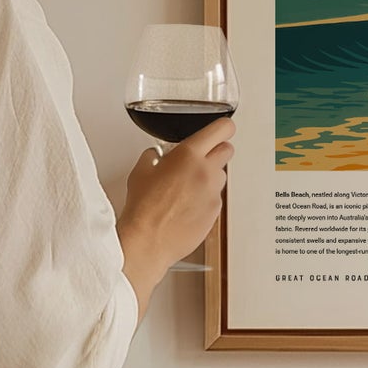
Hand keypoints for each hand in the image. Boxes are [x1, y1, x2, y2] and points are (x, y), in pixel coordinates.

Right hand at [117, 115, 233, 315]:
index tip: (222, 129)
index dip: (223, 127)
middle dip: (216, 150)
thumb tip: (157, 155)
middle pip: (227, 150)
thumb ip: (153, 156)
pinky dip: (206, 198)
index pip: (222, 129)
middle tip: (201, 158)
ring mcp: (213, 193)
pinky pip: (216, 198)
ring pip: (221, 176)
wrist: (148, 240)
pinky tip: (187, 206)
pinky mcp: (215, 212)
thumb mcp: (141, 171)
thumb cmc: (143, 208)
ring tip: (188, 187)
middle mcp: (206, 172)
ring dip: (210, 176)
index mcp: (189, 155)